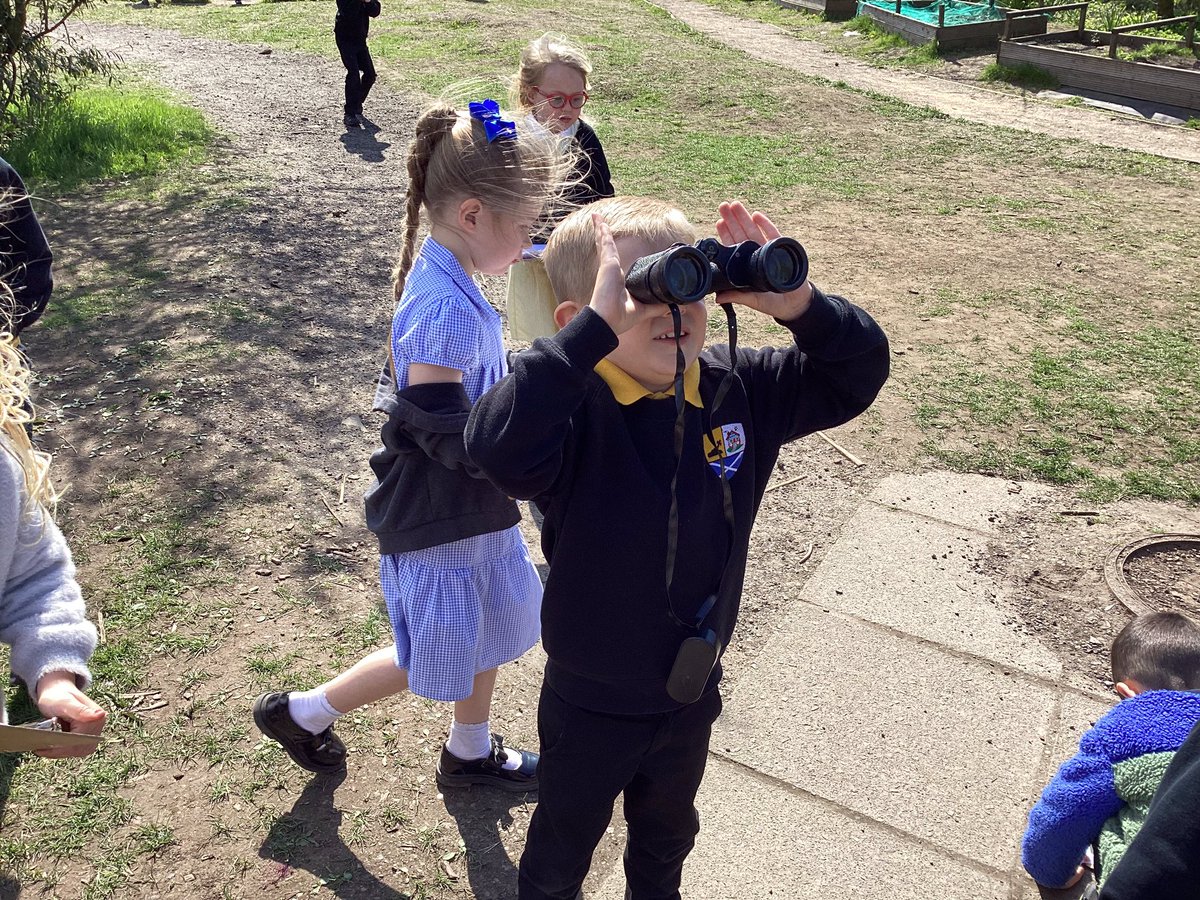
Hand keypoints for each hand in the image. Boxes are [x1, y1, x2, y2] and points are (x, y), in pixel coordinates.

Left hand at [34, 671, 106, 757]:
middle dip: (59, 751)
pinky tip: (52, 743)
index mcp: (96, 718)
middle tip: (40, 747)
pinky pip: (76, 749)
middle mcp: (98, 726)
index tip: (41, 749)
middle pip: (79, 749)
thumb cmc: (57, 696)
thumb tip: (100, 715)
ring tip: (45, 745)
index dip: (59, 749)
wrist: (56, 691)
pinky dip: (63, 749)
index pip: (78, 743)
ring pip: (77, 751)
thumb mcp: (65, 703)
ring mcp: (94, 731)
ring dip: (60, 751)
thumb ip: (80, 711)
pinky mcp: (87, 735)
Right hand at [587, 213, 656, 335]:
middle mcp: (611, 271)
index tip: (610, 243)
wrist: (608, 321)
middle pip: (607, 249)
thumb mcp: (644, 309)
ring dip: (601, 231)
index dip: (612, 252)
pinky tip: (600, 221)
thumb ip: (659, 306)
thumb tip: (675, 306)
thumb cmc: (619, 318)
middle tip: (601, 225)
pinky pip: (605, 243)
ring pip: (605, 244)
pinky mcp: (607, 264)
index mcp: (618, 280)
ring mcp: (608, 266)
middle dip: (604, 237)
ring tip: (598, 219)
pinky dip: (602, 232)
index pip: (614, 261)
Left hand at [714, 200, 812, 320]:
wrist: (794, 304)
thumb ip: (737, 296)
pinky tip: (757, 216)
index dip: (726, 234)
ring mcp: (768, 250)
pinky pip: (773, 235)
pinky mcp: (781, 250)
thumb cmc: (772, 303)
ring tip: (735, 205)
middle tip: (723, 206)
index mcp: (746, 265)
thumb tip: (718, 297)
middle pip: (742, 234)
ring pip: (754, 230)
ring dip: (745, 218)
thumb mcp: (753, 300)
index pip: (734, 247)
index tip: (719, 222)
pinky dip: (765, 225)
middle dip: (733, 220)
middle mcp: (756, 254)